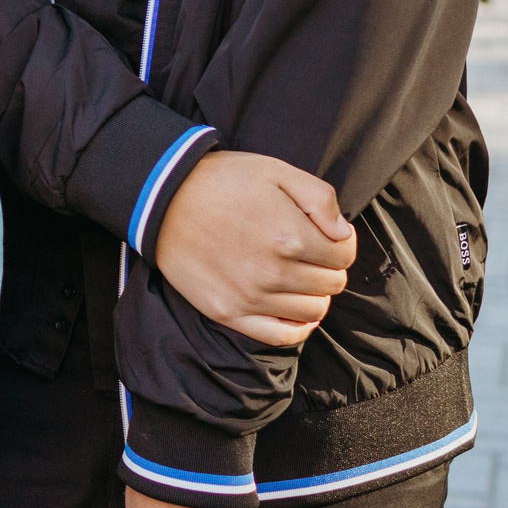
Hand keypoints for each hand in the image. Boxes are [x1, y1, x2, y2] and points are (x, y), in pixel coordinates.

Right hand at [154, 151, 355, 344]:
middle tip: (310, 253)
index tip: (326, 235)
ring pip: (312, 311)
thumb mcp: (276, 171)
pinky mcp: (228, 312)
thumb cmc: (222, 181)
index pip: (344, 255)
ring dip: (314, 294)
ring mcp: (250, 297)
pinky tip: (292, 310)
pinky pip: (280, 336)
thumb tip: (343, 233)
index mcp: (291, 236)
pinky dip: (296, 327)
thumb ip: (319, 198)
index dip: (341, 242)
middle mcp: (274, 273)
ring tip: (297, 276)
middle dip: (329, 267)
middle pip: (332, 284)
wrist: (163, 200)